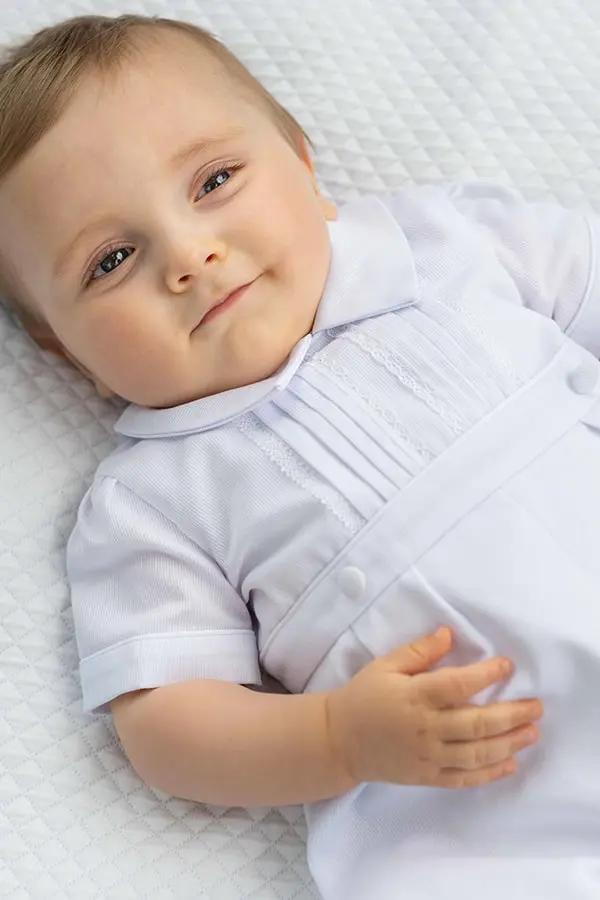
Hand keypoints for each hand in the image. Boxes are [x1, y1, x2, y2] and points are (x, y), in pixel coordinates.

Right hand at [325, 626, 542, 788]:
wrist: (338, 740)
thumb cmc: (363, 696)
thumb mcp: (385, 666)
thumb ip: (418, 651)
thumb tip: (449, 634)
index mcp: (415, 696)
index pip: (458, 685)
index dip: (486, 675)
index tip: (508, 665)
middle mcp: (425, 728)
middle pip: (477, 723)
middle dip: (512, 715)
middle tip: (537, 707)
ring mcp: (428, 756)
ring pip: (477, 753)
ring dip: (509, 743)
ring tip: (532, 732)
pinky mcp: (427, 777)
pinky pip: (464, 779)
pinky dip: (489, 773)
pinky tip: (510, 763)